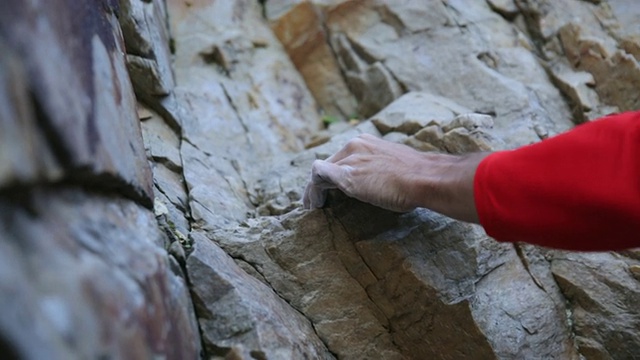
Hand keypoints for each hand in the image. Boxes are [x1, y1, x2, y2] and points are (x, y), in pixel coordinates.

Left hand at [302, 133, 486, 222]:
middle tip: (315, 200)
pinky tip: (314, 205)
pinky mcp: (345, 175)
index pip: (342, 157)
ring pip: (319, 171)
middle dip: (319, 182)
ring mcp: (349, 159)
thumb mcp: (395, 166)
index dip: (332, 174)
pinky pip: (318, 176)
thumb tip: (377, 182)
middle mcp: (354, 146)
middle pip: (328, 163)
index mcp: (366, 142)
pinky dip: (312, 191)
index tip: (330, 188)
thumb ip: (380, 169)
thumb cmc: (417, 177)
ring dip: (313, 189)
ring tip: (311, 205)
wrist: (423, 178)